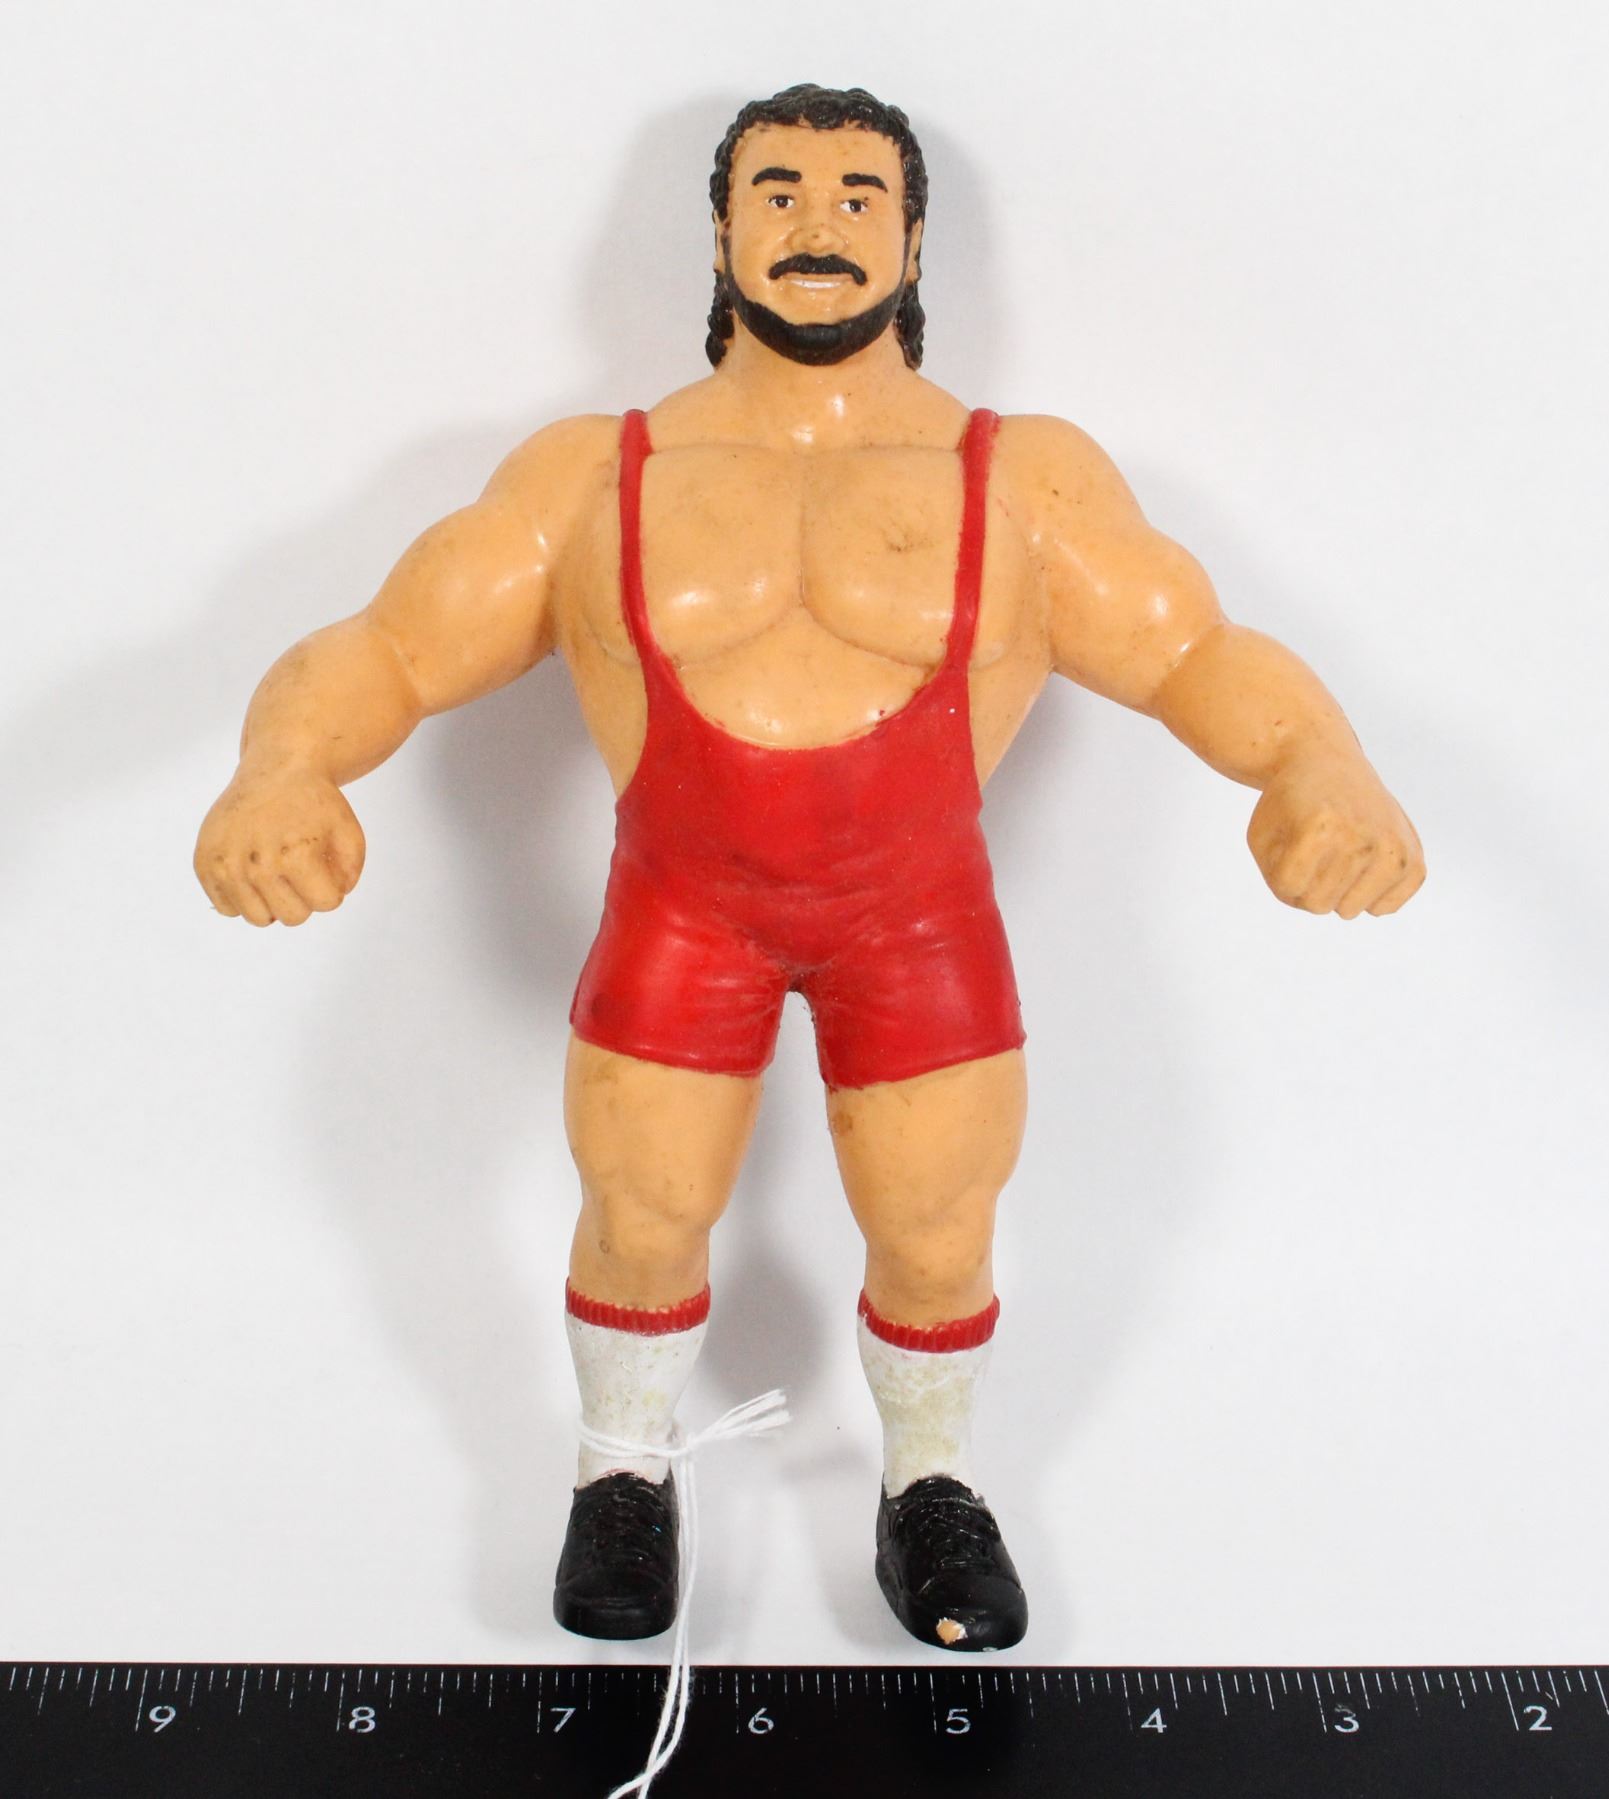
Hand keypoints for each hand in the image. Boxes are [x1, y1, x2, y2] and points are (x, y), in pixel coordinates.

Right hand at [193, 765, 364, 926]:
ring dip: (272, 902)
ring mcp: (226, 865)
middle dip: (303, 897)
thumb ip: (350, 874)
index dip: (332, 888)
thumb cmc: (314, 803)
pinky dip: (242, 896)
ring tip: (275, 870)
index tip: (324, 866)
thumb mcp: (348, 831)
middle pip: (292, 918)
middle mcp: (256, 863)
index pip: (326, 904)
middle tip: (298, 868)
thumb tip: (329, 899)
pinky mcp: (204, 864)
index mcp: (295, 854)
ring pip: (258, 919)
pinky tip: (250, 869)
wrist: (274, 770)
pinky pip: (228, 908)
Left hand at [1248, 753, 1424, 917]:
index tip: (1285, 845)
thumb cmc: (1289, 805)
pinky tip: (1361, 863)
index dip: (1278, 875)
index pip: (1289, 890)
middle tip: (1311, 847)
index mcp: (1322, 828)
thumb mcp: (1262, 837)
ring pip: (1349, 911)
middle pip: (1318, 905)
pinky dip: (1366, 895)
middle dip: (1305, 884)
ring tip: (1335, 851)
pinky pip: (1385, 909)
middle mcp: (1364, 838)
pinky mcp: (1413, 859)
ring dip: (1334, 890)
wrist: (1326, 761)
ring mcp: (1394, 849)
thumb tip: (1341, 907)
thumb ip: (1280, 883)